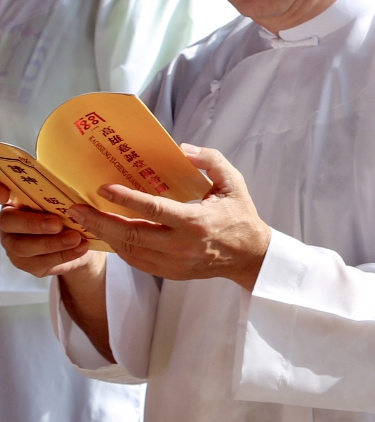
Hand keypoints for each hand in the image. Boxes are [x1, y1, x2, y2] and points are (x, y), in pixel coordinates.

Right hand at [0, 200, 101, 278]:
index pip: (0, 190)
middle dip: (33, 224)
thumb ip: (67, 200)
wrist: (81, 243)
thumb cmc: (72, 217)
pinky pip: (40, 262)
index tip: (6, 194)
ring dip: (51, 243)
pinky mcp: (27, 263)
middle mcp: (10, 222)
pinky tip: (80, 248)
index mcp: (17, 201)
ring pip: (22, 246)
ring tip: (75, 238)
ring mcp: (14, 244)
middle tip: (57, 224)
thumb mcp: (71, 204)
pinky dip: (63, 255)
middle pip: (8, 222)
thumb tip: (78, 203)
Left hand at [68, 145, 271, 289]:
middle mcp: (182, 245)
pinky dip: (120, 246)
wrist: (251, 256)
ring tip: (85, 220)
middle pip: (131, 234)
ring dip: (105, 234)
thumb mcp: (234, 183)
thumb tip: (181, 149)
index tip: (103, 188)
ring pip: (129, 249)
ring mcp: (175, 262)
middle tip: (76, 209)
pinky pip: (137, 260)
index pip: (154, 210)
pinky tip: (109, 234)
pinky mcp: (171, 272)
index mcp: (197, 221)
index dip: (126, 199)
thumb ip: (210, 161)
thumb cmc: (240, 216)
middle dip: (100, 221)